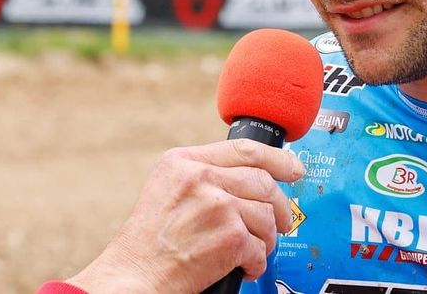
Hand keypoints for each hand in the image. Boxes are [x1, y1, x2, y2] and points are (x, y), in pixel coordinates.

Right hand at [65, 139, 303, 293]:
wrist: (133, 277)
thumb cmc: (147, 243)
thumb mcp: (167, 190)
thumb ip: (201, 176)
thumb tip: (249, 177)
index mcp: (184, 162)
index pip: (244, 150)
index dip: (277, 158)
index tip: (294, 167)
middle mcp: (200, 178)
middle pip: (262, 181)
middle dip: (281, 204)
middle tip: (284, 220)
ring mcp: (217, 206)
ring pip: (266, 215)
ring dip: (267, 237)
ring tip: (255, 249)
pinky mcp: (230, 237)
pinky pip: (260, 247)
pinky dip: (257, 262)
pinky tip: (244, 267)